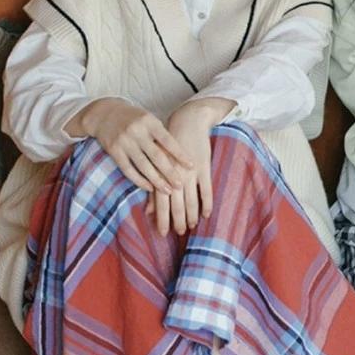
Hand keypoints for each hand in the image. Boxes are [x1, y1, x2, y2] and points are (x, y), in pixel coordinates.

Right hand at [75, 98, 193, 196]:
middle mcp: (137, 131)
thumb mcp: (149, 120)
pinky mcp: (114, 151)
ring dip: (157, 180)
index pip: (168, 141)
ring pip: (143, 165)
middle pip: (156, 156)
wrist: (104, 112)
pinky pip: (128, 170)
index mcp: (149, 122)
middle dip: (170, 172)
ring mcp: (124, 141)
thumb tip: (182, 157)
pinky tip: (150, 188)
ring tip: (168, 191)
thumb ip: (161, 135)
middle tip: (180, 185)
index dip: (180, 155)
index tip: (192, 166)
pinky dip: (139, 180)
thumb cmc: (134, 119)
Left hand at [153, 99, 231, 234]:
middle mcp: (175, 175)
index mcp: (162, 173)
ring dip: (192, 215)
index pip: (161, 202)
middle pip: (177, 204)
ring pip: (192, 200)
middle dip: (178, 220)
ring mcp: (191, 173)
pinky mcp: (204, 168)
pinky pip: (207, 190)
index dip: (162, 219)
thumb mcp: (157, 162)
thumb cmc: (168, 143)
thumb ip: (153, 187)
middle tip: (180, 233)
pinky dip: (207, 203)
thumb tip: (148, 210)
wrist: (188, 121)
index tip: (162, 233)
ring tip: (192, 226)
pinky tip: (206, 214)